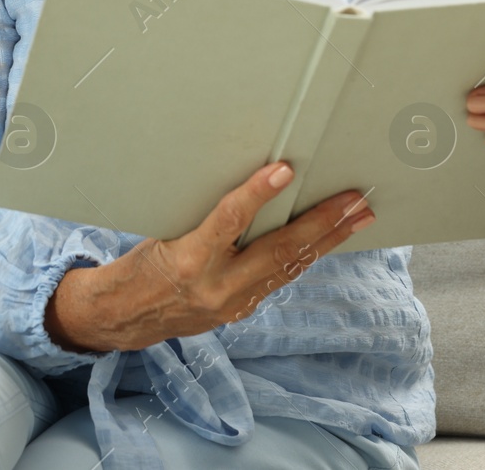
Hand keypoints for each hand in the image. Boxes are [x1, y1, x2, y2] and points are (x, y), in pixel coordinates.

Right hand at [45, 162, 374, 353]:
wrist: (125, 317)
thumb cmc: (142, 262)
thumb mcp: (164, 230)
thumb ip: (207, 217)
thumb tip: (252, 182)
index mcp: (188, 260)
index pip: (229, 220)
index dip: (258, 193)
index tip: (284, 169)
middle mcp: (215, 287)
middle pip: (279, 251)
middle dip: (323, 223)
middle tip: (355, 201)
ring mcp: (232, 304)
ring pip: (289, 266)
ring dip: (328, 239)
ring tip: (358, 217)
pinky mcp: (240, 311)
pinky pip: (280, 278)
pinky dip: (306, 255)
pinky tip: (329, 239)